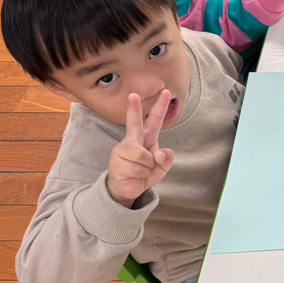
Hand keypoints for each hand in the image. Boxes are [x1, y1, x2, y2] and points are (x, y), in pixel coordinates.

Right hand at [106, 91, 175, 207]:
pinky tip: (133, 175)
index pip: (153, 121)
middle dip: (134, 109)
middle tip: (133, 94)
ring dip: (147, 167)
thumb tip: (160, 153)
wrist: (128, 190)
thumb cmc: (144, 174)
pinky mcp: (116, 161)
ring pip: (145, 156)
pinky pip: (138, 167)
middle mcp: (133, 141)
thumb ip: (166, 159)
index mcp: (146, 139)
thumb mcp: (161, 168)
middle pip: (135, 123)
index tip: (165, 92)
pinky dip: (141, 174)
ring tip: (140, 171)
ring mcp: (123, 150)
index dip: (160, 107)